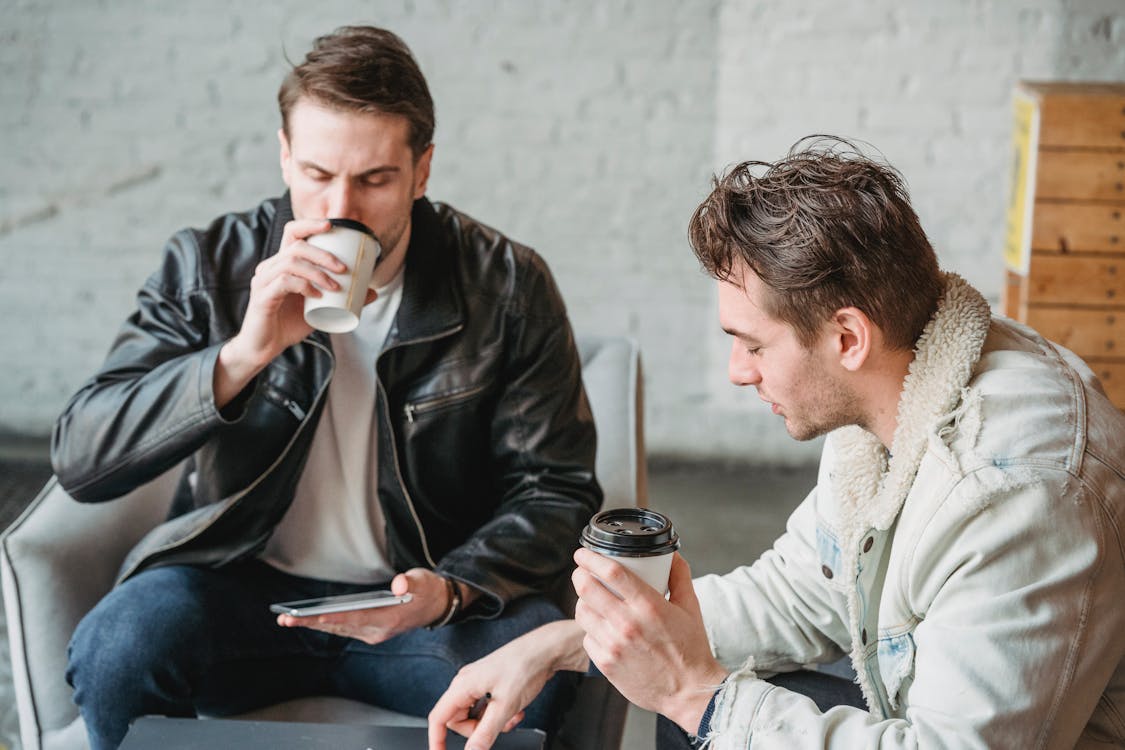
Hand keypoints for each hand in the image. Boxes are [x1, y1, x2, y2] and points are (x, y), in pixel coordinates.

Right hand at [214, 219, 377, 406]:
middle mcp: (270, 267)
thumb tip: (372, 292)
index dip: (310, 224)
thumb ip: (342, 298)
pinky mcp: (262, 296)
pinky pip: (284, 282)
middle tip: (344, 268)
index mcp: (282, 264)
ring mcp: (263, 280)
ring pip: (291, 261)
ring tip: (335, 286)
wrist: (264, 347)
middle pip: (296, 245)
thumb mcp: (320, 309)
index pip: (292, 233)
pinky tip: (316, 296)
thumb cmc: (289, 324)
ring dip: (317, 272)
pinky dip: (304, 286)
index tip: (332, 225)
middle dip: (323, 254)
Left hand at [277, 568, 451, 644]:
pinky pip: (343, 629)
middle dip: (313, 623)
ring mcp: (373, 633)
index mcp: (390, 618)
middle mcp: (378, 631)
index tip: (314, 616)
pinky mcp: (369, 631)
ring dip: (314, 626)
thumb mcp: (422, 580)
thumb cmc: (427, 589)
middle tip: (286, 620)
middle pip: (341, 627)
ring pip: (338, 630)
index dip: (335, 617)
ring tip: (288, 620)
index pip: (357, 619)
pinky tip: (308, 620)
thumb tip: (398, 584)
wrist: (437, 605)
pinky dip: (325, 625)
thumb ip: (409, 582)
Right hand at [427, 620, 587, 749]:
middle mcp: (467, 682)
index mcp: (462, 686)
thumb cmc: (524, 667)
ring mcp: (479, 682)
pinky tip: (515, 711)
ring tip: (510, 718)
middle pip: (458, 720)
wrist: (545, 650)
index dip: (436, 740)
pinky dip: (500, 714)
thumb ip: (484, 734)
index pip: (438, 718)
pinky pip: (487, 707)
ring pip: (475, 715)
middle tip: (496, 729)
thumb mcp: (504, 707)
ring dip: (492, 723)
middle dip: (476, 730)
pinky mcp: (491, 683)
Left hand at [572, 550, 727, 732]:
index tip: (584, 553)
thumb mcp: (690, 607)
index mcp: (648, 606)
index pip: (611, 572)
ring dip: (583, 601)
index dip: (591, 558)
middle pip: (586, 588)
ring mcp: (614, 645)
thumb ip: (680, 576)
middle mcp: (627, 624)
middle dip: (579, 574)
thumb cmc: (690, 650)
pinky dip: (592, 629)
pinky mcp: (606, 663)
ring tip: (591, 599)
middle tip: (582, 572)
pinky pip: (587, 638)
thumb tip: (672, 555)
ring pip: (582, 612)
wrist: (689, 693)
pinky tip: (603, 628)